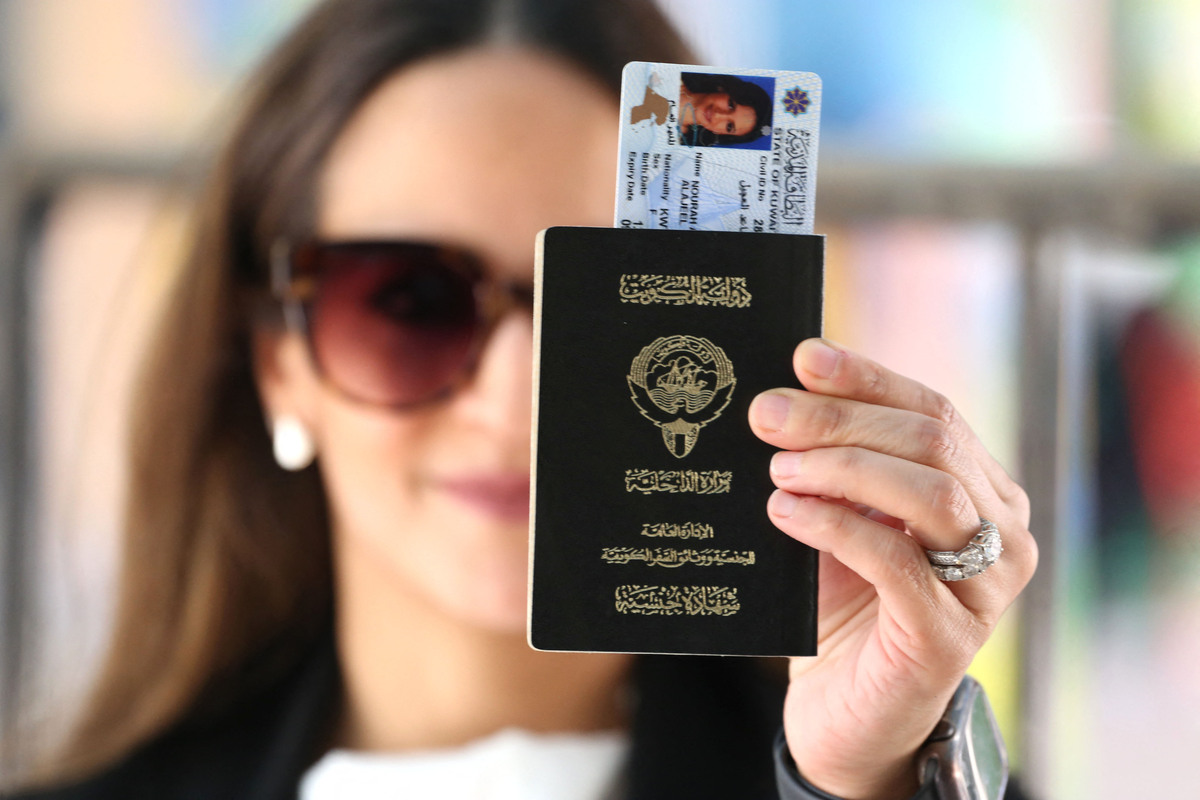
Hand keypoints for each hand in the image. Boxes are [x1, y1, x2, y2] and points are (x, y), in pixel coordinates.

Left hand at [748, 339, 1036, 799]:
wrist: (845, 713)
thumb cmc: (843, 605)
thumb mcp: (843, 519)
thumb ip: (835, 463)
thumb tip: (784, 394)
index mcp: (982, 490)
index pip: (933, 411)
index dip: (868, 378)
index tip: (803, 357)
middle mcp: (1002, 530)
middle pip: (930, 442)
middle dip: (841, 418)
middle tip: (767, 414)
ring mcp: (985, 586)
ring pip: (928, 492)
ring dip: (843, 466)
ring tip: (778, 468)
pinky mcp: (947, 637)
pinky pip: (896, 560)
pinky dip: (835, 524)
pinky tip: (786, 512)